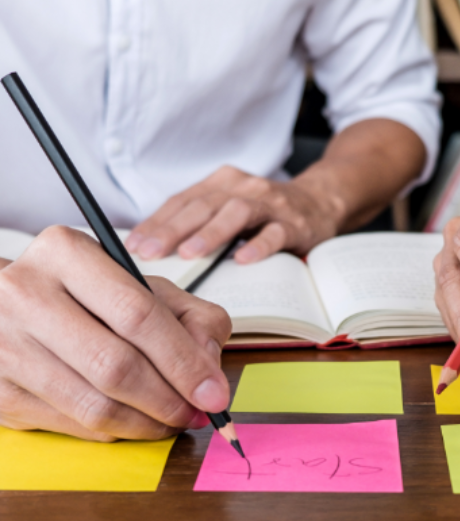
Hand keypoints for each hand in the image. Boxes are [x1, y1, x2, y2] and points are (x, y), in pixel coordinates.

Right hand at [0, 226, 231, 440]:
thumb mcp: (145, 285)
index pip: (137, 314)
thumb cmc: (89, 292)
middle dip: (168, 399)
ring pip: (92, 404)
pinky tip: (136, 421)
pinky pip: (69, 423)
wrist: (14, 302)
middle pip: (114, 364)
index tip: (213, 391)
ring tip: (173, 420)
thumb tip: (207, 366)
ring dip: (145, 423)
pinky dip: (113, 432)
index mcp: (67, 253)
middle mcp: (26, 293)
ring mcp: (5, 343)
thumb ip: (192, 315)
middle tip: (197, 412)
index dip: (183, 360)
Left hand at [125, 165, 343, 263]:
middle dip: (174, 229)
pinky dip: (259, 245)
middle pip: (204, 205)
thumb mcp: (229, 206)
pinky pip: (275, 233)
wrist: (319, 201)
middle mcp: (243, 187)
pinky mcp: (295, 222)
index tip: (134, 245)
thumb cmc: (264, 211)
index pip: (183, 200)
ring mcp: (271, 203)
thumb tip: (153, 246)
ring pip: (237, 213)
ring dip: (212, 233)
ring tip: (189, 253)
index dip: (157, 222)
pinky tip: (244, 260)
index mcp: (222, 183)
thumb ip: (199, 219)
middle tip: (150, 252)